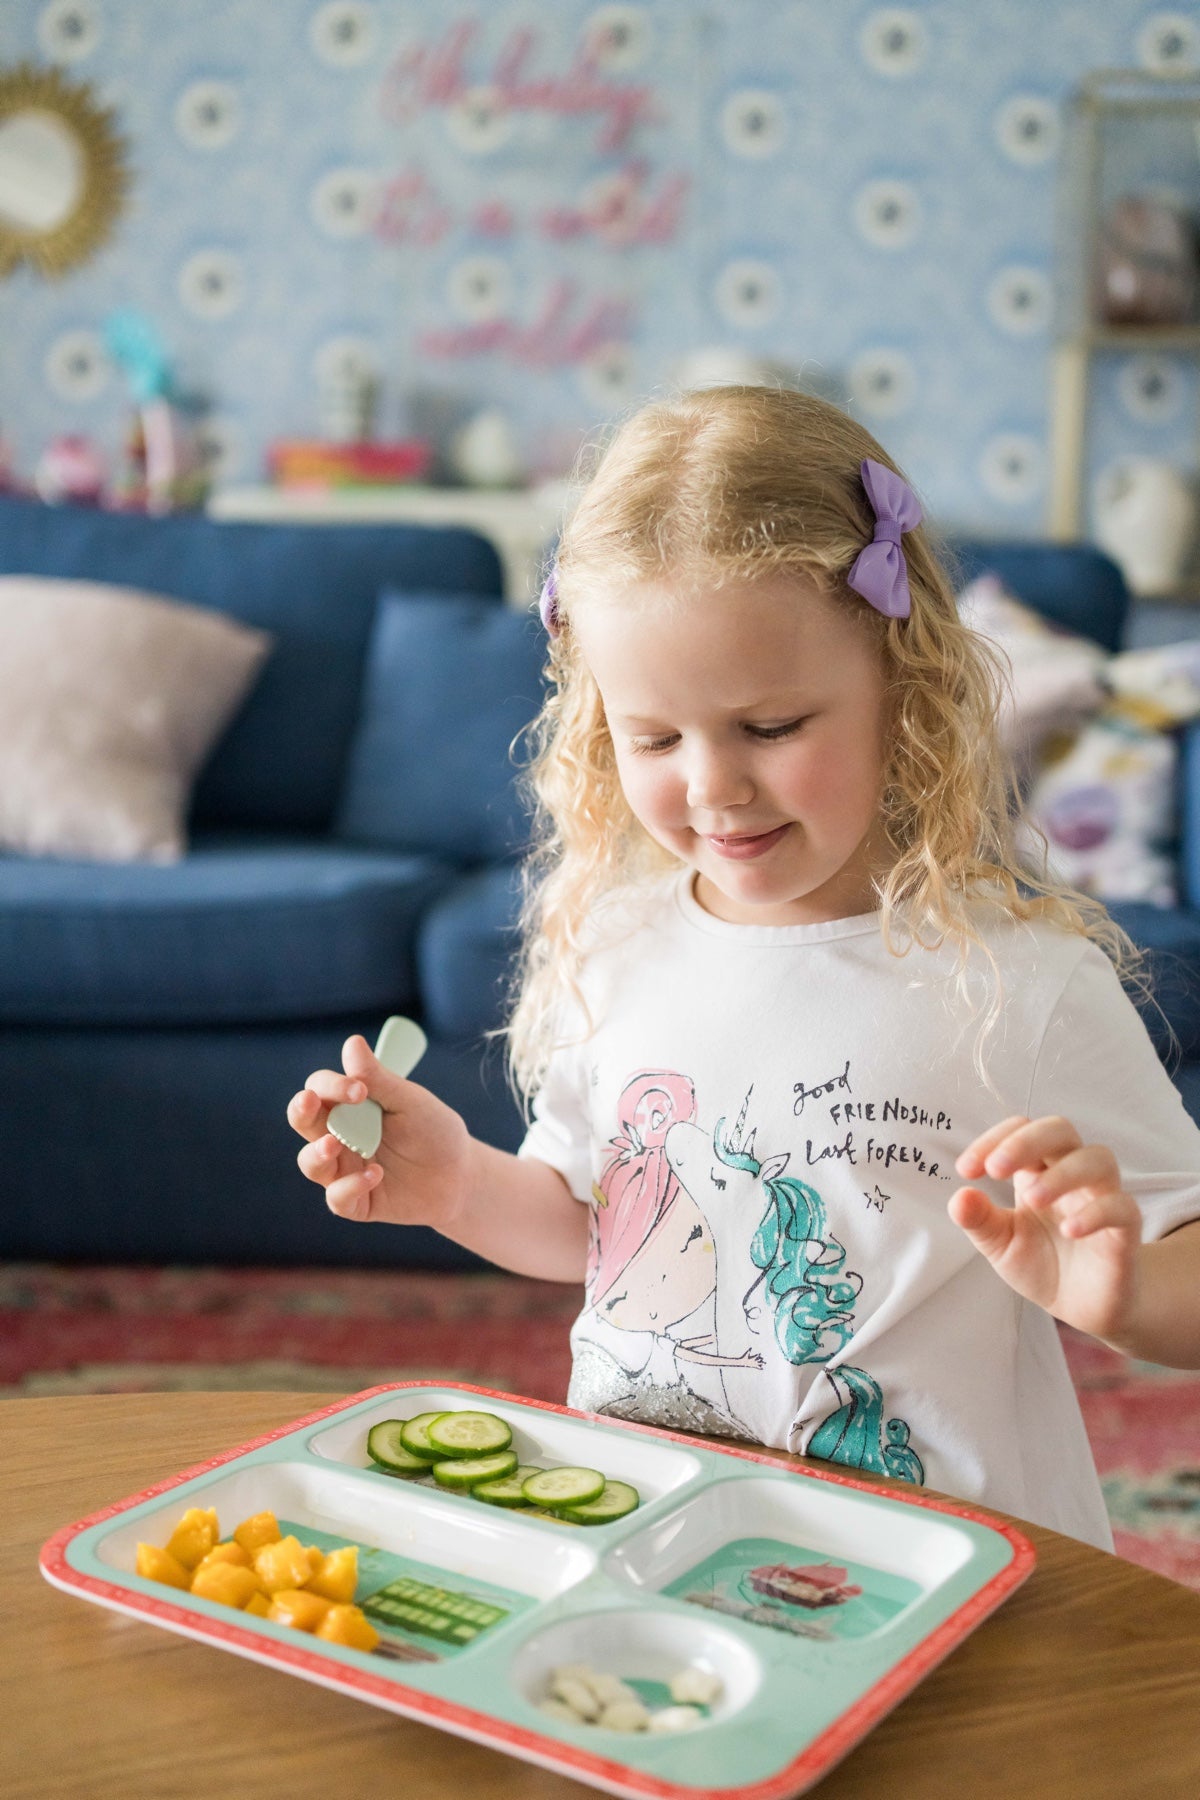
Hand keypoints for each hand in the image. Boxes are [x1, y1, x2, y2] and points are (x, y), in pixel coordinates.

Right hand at [287, 1034, 472, 1229]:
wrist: (461, 1176)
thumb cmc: (433, 1132)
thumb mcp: (410, 1102)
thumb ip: (379, 1078)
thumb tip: (352, 1042)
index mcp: (348, 1107)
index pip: (320, 1088)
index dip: (330, 1086)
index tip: (359, 1089)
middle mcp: (338, 1137)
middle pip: (303, 1120)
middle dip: (301, 1110)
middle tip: (310, 1101)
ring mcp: (345, 1170)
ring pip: (310, 1163)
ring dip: (317, 1153)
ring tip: (334, 1145)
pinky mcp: (357, 1202)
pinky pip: (337, 1198)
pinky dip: (350, 1187)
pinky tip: (376, 1174)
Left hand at [949, 1114, 1141, 1343]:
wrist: (1082, 1308)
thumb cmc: (1042, 1264)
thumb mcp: (1000, 1244)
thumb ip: (979, 1220)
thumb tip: (958, 1196)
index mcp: (1037, 1170)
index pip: (1021, 1130)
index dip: (994, 1140)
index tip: (966, 1170)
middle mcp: (1072, 1175)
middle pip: (1060, 1129)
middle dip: (1026, 1142)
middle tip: (995, 1170)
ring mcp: (1102, 1198)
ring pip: (1098, 1158)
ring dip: (1062, 1173)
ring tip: (1032, 1199)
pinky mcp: (1125, 1230)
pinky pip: (1121, 1207)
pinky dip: (1095, 1213)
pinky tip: (1069, 1230)